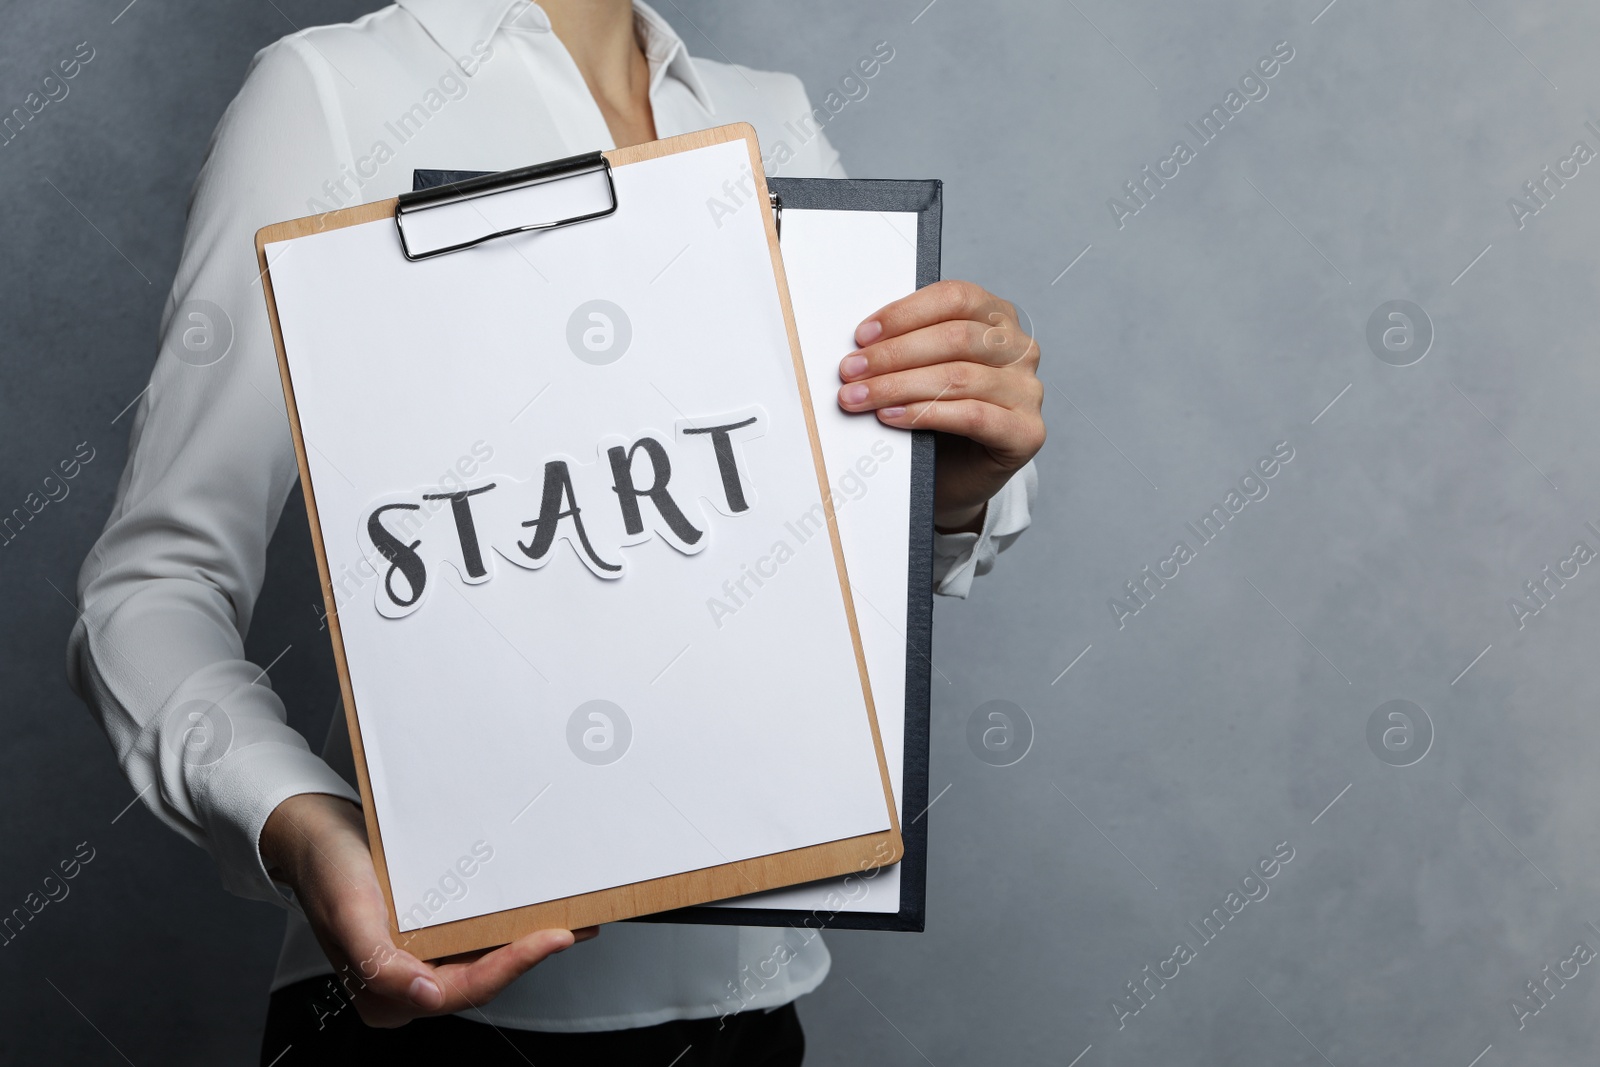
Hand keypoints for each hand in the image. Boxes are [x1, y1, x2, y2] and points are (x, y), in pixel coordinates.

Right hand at [260, 793, 596, 1027]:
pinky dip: (508, 924)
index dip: (513, 967)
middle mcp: (408, 983)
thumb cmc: (327, 868)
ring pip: (485, 958)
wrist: (313, 832)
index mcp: (386, 993)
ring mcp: (420, 958)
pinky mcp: (429, 933)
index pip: (465, 989)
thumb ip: (381, 963)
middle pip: (483, 977)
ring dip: (526, 940)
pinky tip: (536, 908)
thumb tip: (426, 995)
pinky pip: (477, 935)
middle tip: (576, 926)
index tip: (553, 938)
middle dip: (531, 955)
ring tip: (572, 918)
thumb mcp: (349, 911)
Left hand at [837, 280, 1044, 531]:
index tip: (862, 335)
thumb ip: (908, 348)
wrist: (958, 477)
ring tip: (860, 396)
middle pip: (955, 337)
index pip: (955, 298)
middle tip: (851, 370)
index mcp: (997, 319)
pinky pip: (972, 416)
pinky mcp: (1027, 432)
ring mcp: (1028, 391)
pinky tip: (892, 416)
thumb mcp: (924, 370)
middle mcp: (1020, 350)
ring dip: (899, 386)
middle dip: (894, 354)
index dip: (905, 314)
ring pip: (958, 377)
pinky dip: (925, 414)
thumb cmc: (939, 418)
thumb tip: (861, 344)